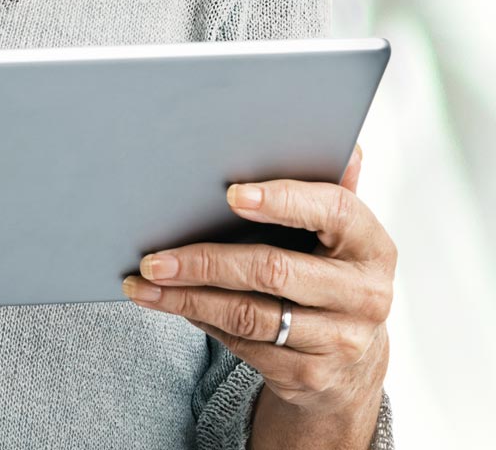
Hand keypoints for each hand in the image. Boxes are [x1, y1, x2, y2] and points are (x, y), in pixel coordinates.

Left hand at [120, 144, 395, 416]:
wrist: (354, 358)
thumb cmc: (332, 268)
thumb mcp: (339, 230)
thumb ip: (331, 187)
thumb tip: (344, 141)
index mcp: (372, 244)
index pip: (331, 211)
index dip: (281, 200)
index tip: (230, 193)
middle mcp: (365, 296)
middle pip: (273, 271)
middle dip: (206, 261)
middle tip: (154, 255)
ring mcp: (339, 341)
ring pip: (249, 314)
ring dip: (187, 297)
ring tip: (145, 282)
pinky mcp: (310, 376)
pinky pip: (244, 343)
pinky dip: (200, 319)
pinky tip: (170, 302)